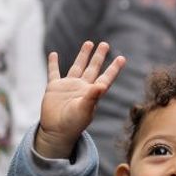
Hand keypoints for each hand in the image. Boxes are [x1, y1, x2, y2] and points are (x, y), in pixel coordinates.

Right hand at [34, 41, 125, 158]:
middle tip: (105, 44)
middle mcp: (82, 87)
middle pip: (93, 68)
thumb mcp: (84, 110)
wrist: (56, 132)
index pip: (105, 77)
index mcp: (92, 93)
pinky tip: (53, 54)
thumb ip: (92, 97)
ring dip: (82, 55)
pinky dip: (53, 64)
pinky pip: (54, 73)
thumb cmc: (73, 124)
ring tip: (89, 43)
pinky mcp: (54, 88)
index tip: (122, 58)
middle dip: (99, 56)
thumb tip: (102, 85)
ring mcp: (68, 86)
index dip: (114, 68)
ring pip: (77, 67)